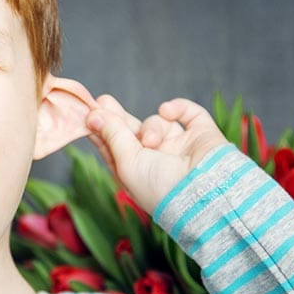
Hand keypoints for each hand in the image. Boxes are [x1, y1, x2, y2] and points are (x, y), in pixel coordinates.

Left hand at [86, 95, 227, 214]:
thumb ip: (112, 135)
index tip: (88, 112)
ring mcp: (179, 146)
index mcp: (135, 172)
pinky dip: (177, 108)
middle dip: (117, 117)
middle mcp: (156, 159)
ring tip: (152, 141)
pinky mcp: (200, 134)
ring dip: (151, 126)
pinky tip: (167, 111)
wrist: (206, 193)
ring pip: (156, 122)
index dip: (100, 129)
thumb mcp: (126, 162)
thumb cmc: (160, 187)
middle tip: (102, 101)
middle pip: (131, 131)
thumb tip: (93, 115)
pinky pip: (187, 112)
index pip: (113, 146)